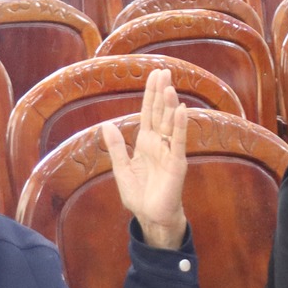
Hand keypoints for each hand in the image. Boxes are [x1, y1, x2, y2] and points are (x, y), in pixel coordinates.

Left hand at [103, 69, 189, 248]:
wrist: (151, 217)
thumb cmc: (139, 195)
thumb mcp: (121, 169)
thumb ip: (116, 147)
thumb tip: (106, 125)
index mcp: (145, 143)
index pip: (148, 113)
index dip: (150, 94)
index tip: (154, 75)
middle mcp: (159, 143)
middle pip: (160, 113)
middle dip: (161, 93)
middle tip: (164, 71)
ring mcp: (169, 152)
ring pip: (169, 123)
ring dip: (170, 105)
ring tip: (169, 86)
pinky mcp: (177, 163)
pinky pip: (178, 142)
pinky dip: (180, 126)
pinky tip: (181, 110)